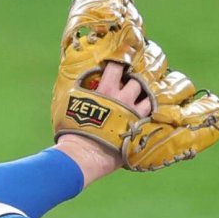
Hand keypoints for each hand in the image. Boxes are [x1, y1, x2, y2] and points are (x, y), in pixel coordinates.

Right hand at [55, 62, 151, 184]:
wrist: (83, 155)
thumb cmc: (71, 130)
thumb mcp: (68, 102)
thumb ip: (75, 87)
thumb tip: (74, 77)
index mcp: (106, 90)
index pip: (117, 67)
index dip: (120, 62)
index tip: (121, 63)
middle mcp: (123, 99)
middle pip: (137, 81)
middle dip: (134, 81)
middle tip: (131, 84)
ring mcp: (133, 115)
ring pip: (148, 99)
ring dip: (145, 98)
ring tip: (141, 100)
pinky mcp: (138, 130)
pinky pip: (150, 118)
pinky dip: (149, 115)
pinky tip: (147, 116)